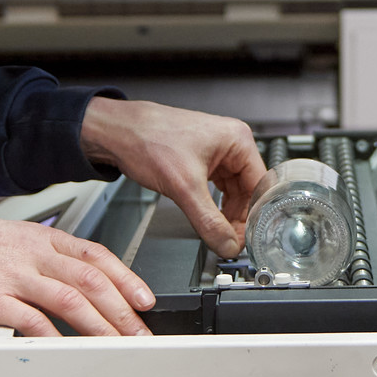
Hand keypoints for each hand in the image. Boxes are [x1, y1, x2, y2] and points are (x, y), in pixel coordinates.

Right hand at [0, 206, 155, 336]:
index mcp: (39, 238)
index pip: (96, 256)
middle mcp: (31, 253)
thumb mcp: (6, 242)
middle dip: (123, 310)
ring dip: (101, 326)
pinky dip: (54, 336)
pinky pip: (31, 318)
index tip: (146, 300)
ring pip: (72, 299)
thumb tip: (69, 285)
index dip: (127, 278)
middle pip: (92, 280)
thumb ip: (38, 261)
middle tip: (143, 333)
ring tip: (118, 347)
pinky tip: (68, 351)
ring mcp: (11, 274)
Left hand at [80, 97, 265, 257]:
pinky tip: (208, 218)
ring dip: (225, 213)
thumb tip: (227, 244)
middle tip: (229, 242)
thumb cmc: (147, 139)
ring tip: (218, 233)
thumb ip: (208, 221)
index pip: (260, 186)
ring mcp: (216, 152)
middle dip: (238, 217)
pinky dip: (213, 205)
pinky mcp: (201, 160)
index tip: (246, 239)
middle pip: (247, 190)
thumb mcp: (183, 187)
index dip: (253, 215)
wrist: (117, 132)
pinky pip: (216, 188)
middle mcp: (231, 144)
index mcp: (237, 140)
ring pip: (232, 191)